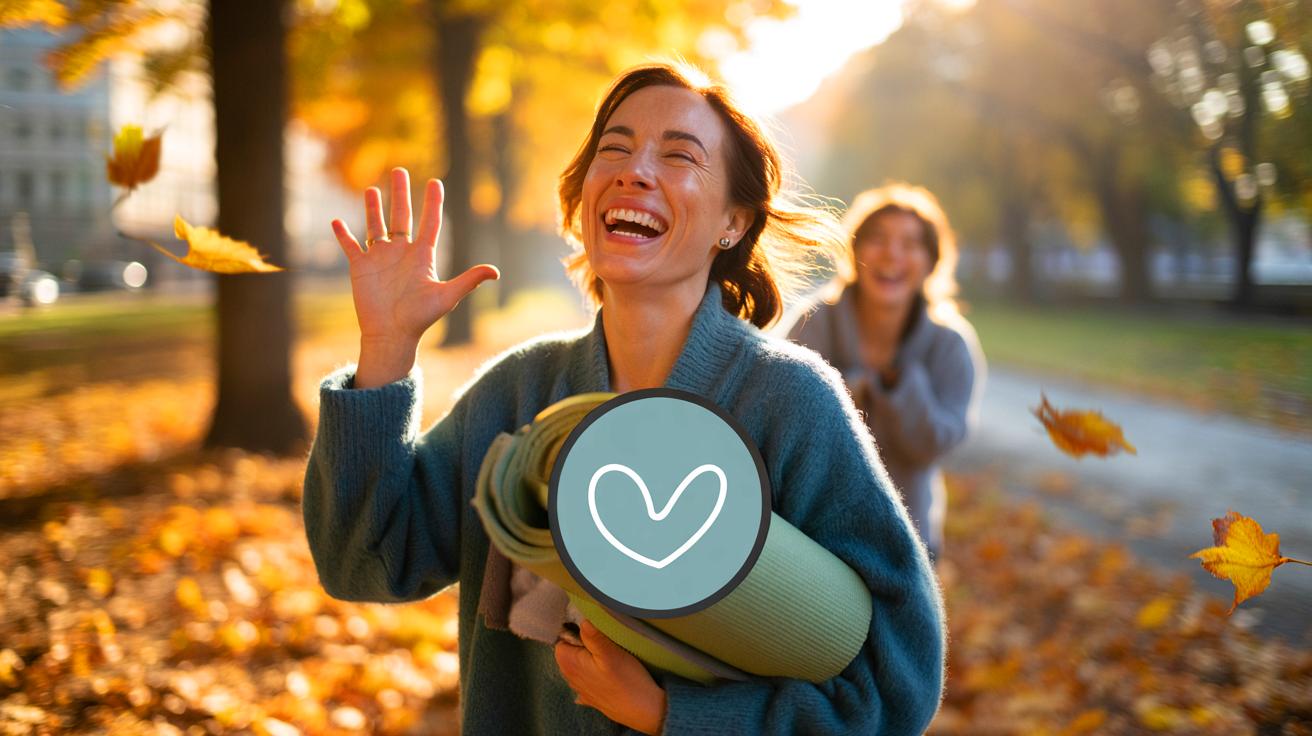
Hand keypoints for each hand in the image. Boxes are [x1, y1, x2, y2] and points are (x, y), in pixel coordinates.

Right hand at [331, 167, 499, 386]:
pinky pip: (350, 246)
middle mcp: (401, 253)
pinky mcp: (360, 268)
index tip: (436, 182)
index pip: (430, 223)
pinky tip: (336, 221)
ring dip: (373, 208)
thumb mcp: (446, 297)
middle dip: (401, 194)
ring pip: (375, 226)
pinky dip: (342, 234)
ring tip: (372, 189)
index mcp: (422, 256)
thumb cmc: (420, 318)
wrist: (392, 335)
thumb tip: (495, 272)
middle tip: (400, 170)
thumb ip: (469, 281)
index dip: (433, 203)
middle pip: (402, 216)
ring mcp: (380, 259)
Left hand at [555, 620, 667, 734]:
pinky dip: (592, 676)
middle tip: (603, 646)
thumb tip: (582, 620)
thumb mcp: (611, 652)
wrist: (643, 709)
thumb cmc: (627, 680)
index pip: (561, 642)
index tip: (593, 636)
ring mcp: (581, 690)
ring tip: (607, 660)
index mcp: (570, 665)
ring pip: (578, 667)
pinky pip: (586, 681)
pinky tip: (604, 676)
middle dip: (581, 647)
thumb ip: (593, 636)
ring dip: (588, 661)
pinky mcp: (592, 698)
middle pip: (568, 654)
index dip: (576, 635)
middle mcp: (571, 678)